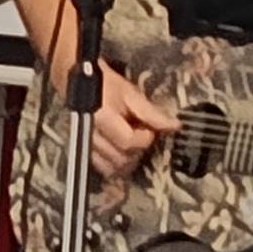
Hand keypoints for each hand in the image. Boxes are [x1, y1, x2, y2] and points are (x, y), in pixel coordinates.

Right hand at [88, 65, 178, 179]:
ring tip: (130, 143)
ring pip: (111, 167)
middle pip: (121, 159)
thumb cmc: (104, 85)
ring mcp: (83, 145)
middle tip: (141, 136)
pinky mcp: (82, 151)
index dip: (144, 138)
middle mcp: (89, 135)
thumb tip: (174, 126)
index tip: (149, 131)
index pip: (128, 142)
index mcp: (101, 118)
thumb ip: (151, 113)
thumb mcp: (130, 93)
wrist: (78, 83)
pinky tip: (120, 151)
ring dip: (127, 160)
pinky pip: (101, 168)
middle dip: (137, 150)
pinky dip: (114, 164)